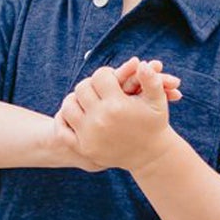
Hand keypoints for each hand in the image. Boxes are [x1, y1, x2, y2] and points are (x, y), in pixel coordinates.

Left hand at [55, 56, 175, 172]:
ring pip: (69, 105)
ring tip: (87, 100)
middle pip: (82, 88)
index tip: (111, 79)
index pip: (100, 76)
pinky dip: (65, 120)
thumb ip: (150, 80)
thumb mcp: (157, 101)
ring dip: (76, 99)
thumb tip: (141, 63)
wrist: (149, 155)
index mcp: (117, 105)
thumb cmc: (153, 124)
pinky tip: (76, 114)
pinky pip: (63, 129)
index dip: (106, 74)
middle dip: (91, 85)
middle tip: (99, 88)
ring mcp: (89, 135)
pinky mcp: (83, 148)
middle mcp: (100, 119)